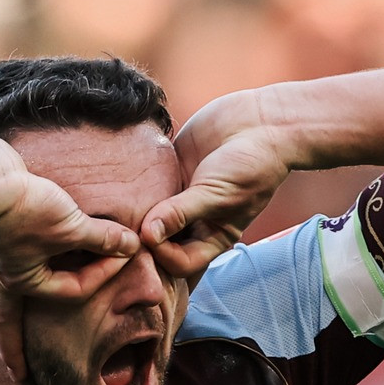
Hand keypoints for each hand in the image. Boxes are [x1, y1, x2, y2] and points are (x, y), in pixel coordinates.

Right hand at [0, 164, 137, 372]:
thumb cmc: (25, 207)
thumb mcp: (72, 225)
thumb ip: (102, 239)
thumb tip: (131, 245)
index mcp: (22, 283)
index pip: (71, 289)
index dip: (101, 274)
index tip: (123, 254)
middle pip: (1, 321)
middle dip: (10, 348)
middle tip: (15, 372)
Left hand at [141, 92, 293, 282]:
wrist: (263, 122)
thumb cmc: (251, 165)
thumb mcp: (217, 194)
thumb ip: (181, 213)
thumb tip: (147, 235)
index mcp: (211, 237)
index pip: (179, 262)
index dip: (161, 254)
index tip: (149, 234)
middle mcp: (194, 222)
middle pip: (160, 243)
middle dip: (143, 239)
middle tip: (124, 226)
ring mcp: (180, 197)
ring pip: (149, 214)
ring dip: (136, 211)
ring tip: (120, 203)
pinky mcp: (171, 171)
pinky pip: (147, 184)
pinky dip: (136, 184)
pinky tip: (127, 177)